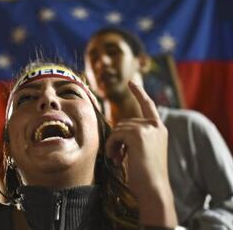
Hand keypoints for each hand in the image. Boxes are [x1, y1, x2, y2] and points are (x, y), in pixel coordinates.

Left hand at [106, 81, 176, 226]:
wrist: (154, 188)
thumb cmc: (146, 175)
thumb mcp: (142, 151)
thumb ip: (133, 136)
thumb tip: (116, 130)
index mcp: (158, 129)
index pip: (148, 105)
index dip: (139, 93)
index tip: (131, 81)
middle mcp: (155, 126)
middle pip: (124, 123)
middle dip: (117, 140)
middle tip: (118, 157)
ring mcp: (147, 128)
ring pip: (118, 129)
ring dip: (113, 145)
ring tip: (118, 160)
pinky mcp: (138, 134)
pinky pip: (115, 135)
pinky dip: (111, 147)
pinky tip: (117, 159)